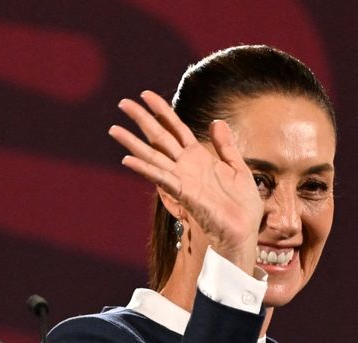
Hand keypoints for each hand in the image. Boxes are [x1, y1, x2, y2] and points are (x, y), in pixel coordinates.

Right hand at [108, 91, 262, 274]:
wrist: (243, 232)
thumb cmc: (242, 206)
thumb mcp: (238, 168)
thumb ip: (225, 146)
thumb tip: (216, 122)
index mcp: (199, 158)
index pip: (176, 128)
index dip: (162, 110)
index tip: (145, 94)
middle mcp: (186, 166)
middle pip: (159, 137)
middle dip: (141, 119)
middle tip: (122, 103)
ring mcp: (182, 179)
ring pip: (153, 156)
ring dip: (133, 143)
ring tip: (114, 129)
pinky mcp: (185, 194)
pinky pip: (161, 178)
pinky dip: (145, 169)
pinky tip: (127, 160)